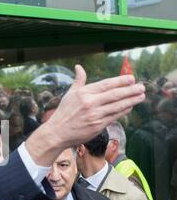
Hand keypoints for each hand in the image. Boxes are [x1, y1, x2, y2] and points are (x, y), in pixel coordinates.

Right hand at [26, 64, 144, 166]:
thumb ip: (79, 81)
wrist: (58, 133)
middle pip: (115, 94)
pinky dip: (124, 111)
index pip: (106, 84)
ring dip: (131, 101)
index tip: (132, 78)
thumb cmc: (63, 113)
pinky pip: (115, 117)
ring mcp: (95, 115)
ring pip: (118, 106)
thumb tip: (79, 67)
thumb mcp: (69, 94)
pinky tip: (130, 107)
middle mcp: (90, 103)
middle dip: (131, 90)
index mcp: (84, 93)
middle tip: (141, 87)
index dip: (121, 81)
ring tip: (141, 96)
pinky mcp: (98, 126)